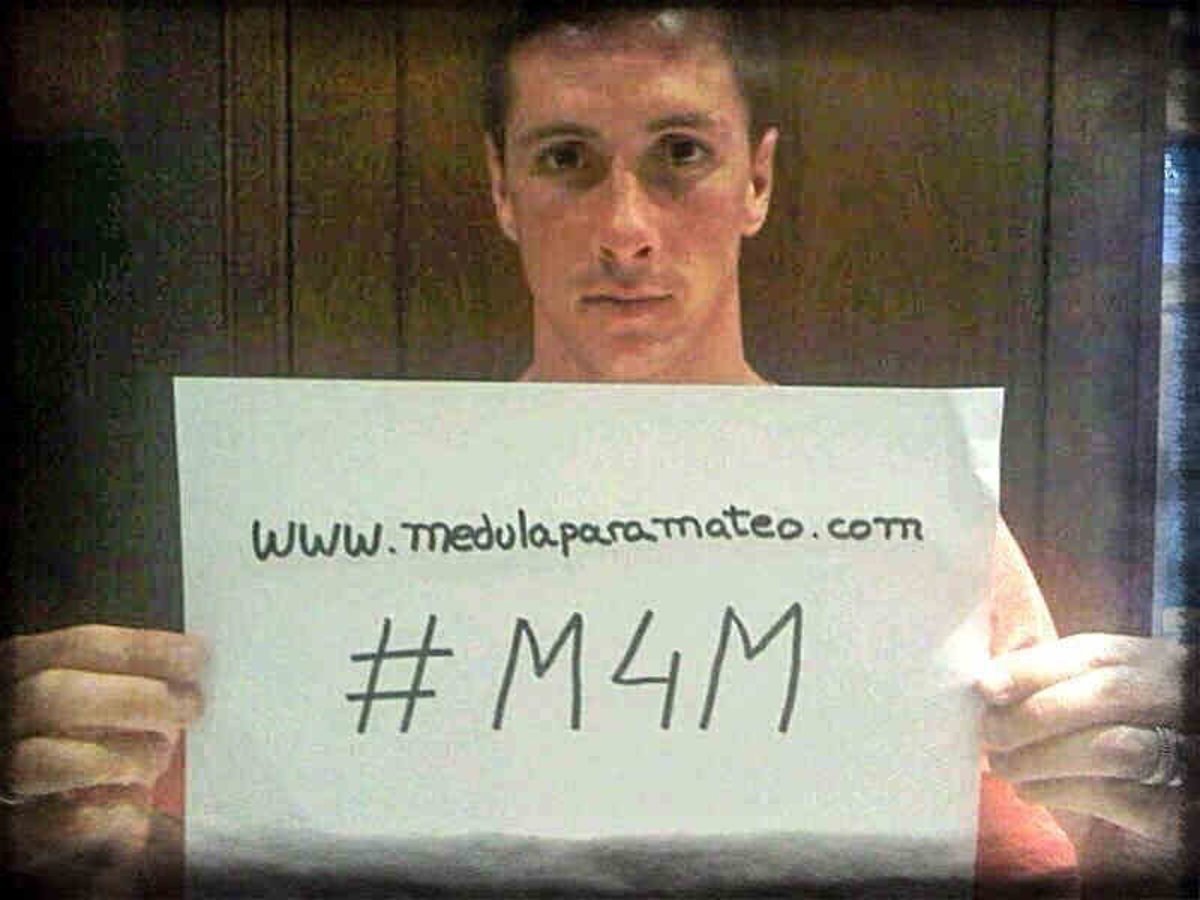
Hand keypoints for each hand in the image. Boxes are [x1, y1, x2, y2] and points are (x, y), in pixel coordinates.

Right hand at [1, 624, 205, 889]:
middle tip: (191, 707)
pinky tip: (140, 808)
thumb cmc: (84, 741)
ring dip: (120, 757)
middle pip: (56, 696)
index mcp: (23, 673)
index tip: (195, 656)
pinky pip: (60, 825)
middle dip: (134, 699)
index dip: (142, 649)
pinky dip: (112, 815)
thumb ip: (128, 680)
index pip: (79, 646)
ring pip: (41, 760)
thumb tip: (194, 665)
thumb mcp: (96, 695)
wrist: (55, 811)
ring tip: (157, 761)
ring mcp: (4, 779)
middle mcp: (4, 722)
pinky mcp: (18, 834)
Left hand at [977, 633, 1192, 858]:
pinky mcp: (1175, 806)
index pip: (1094, 654)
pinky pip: (1116, 798)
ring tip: (1003, 764)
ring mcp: (1186, 752)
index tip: (987, 687)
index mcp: (1153, 663)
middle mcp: (1178, 700)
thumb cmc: (1112, 730)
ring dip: (1040, 757)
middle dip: (1035, 713)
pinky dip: (1059, 792)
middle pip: (1108, 693)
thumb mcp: (1093, 690)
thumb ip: (1050, 678)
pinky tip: (1030, 789)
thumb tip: (990, 682)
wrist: (1165, 789)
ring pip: (1111, 748)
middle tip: (990, 732)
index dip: (1035, 668)